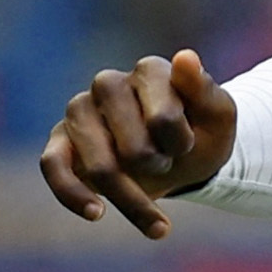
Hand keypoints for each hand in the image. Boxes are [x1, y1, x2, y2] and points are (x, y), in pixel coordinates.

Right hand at [41, 50, 236, 239]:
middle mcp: (108, 84)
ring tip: (155, 211)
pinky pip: (53, 166)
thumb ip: (204, 91)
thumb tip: (184, 58)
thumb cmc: (199, 134)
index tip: (189, 145)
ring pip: (100, 167)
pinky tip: (96, 213)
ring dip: (132, 199)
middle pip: (133, 148)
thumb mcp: (218, 117)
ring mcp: (80, 111)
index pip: (163, 119)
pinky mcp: (59, 141)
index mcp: (149, 71)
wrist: (181, 160)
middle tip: (166, 161)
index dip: (180, 144)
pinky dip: (72, 195)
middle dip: (158, 168)